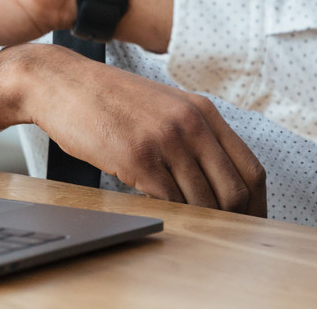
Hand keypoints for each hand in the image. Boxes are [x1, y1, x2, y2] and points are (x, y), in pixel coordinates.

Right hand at [0, 45, 267, 214]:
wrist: (61, 82)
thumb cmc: (107, 98)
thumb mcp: (163, 105)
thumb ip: (194, 133)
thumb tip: (218, 180)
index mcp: (202, 110)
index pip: (251, 168)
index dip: (256, 204)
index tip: (249, 220)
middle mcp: (191, 123)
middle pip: (234, 190)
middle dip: (233, 219)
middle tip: (222, 234)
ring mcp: (165, 139)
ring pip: (203, 201)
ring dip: (198, 220)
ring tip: (187, 225)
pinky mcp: (137, 157)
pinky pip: (169, 201)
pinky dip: (170, 215)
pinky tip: (160, 212)